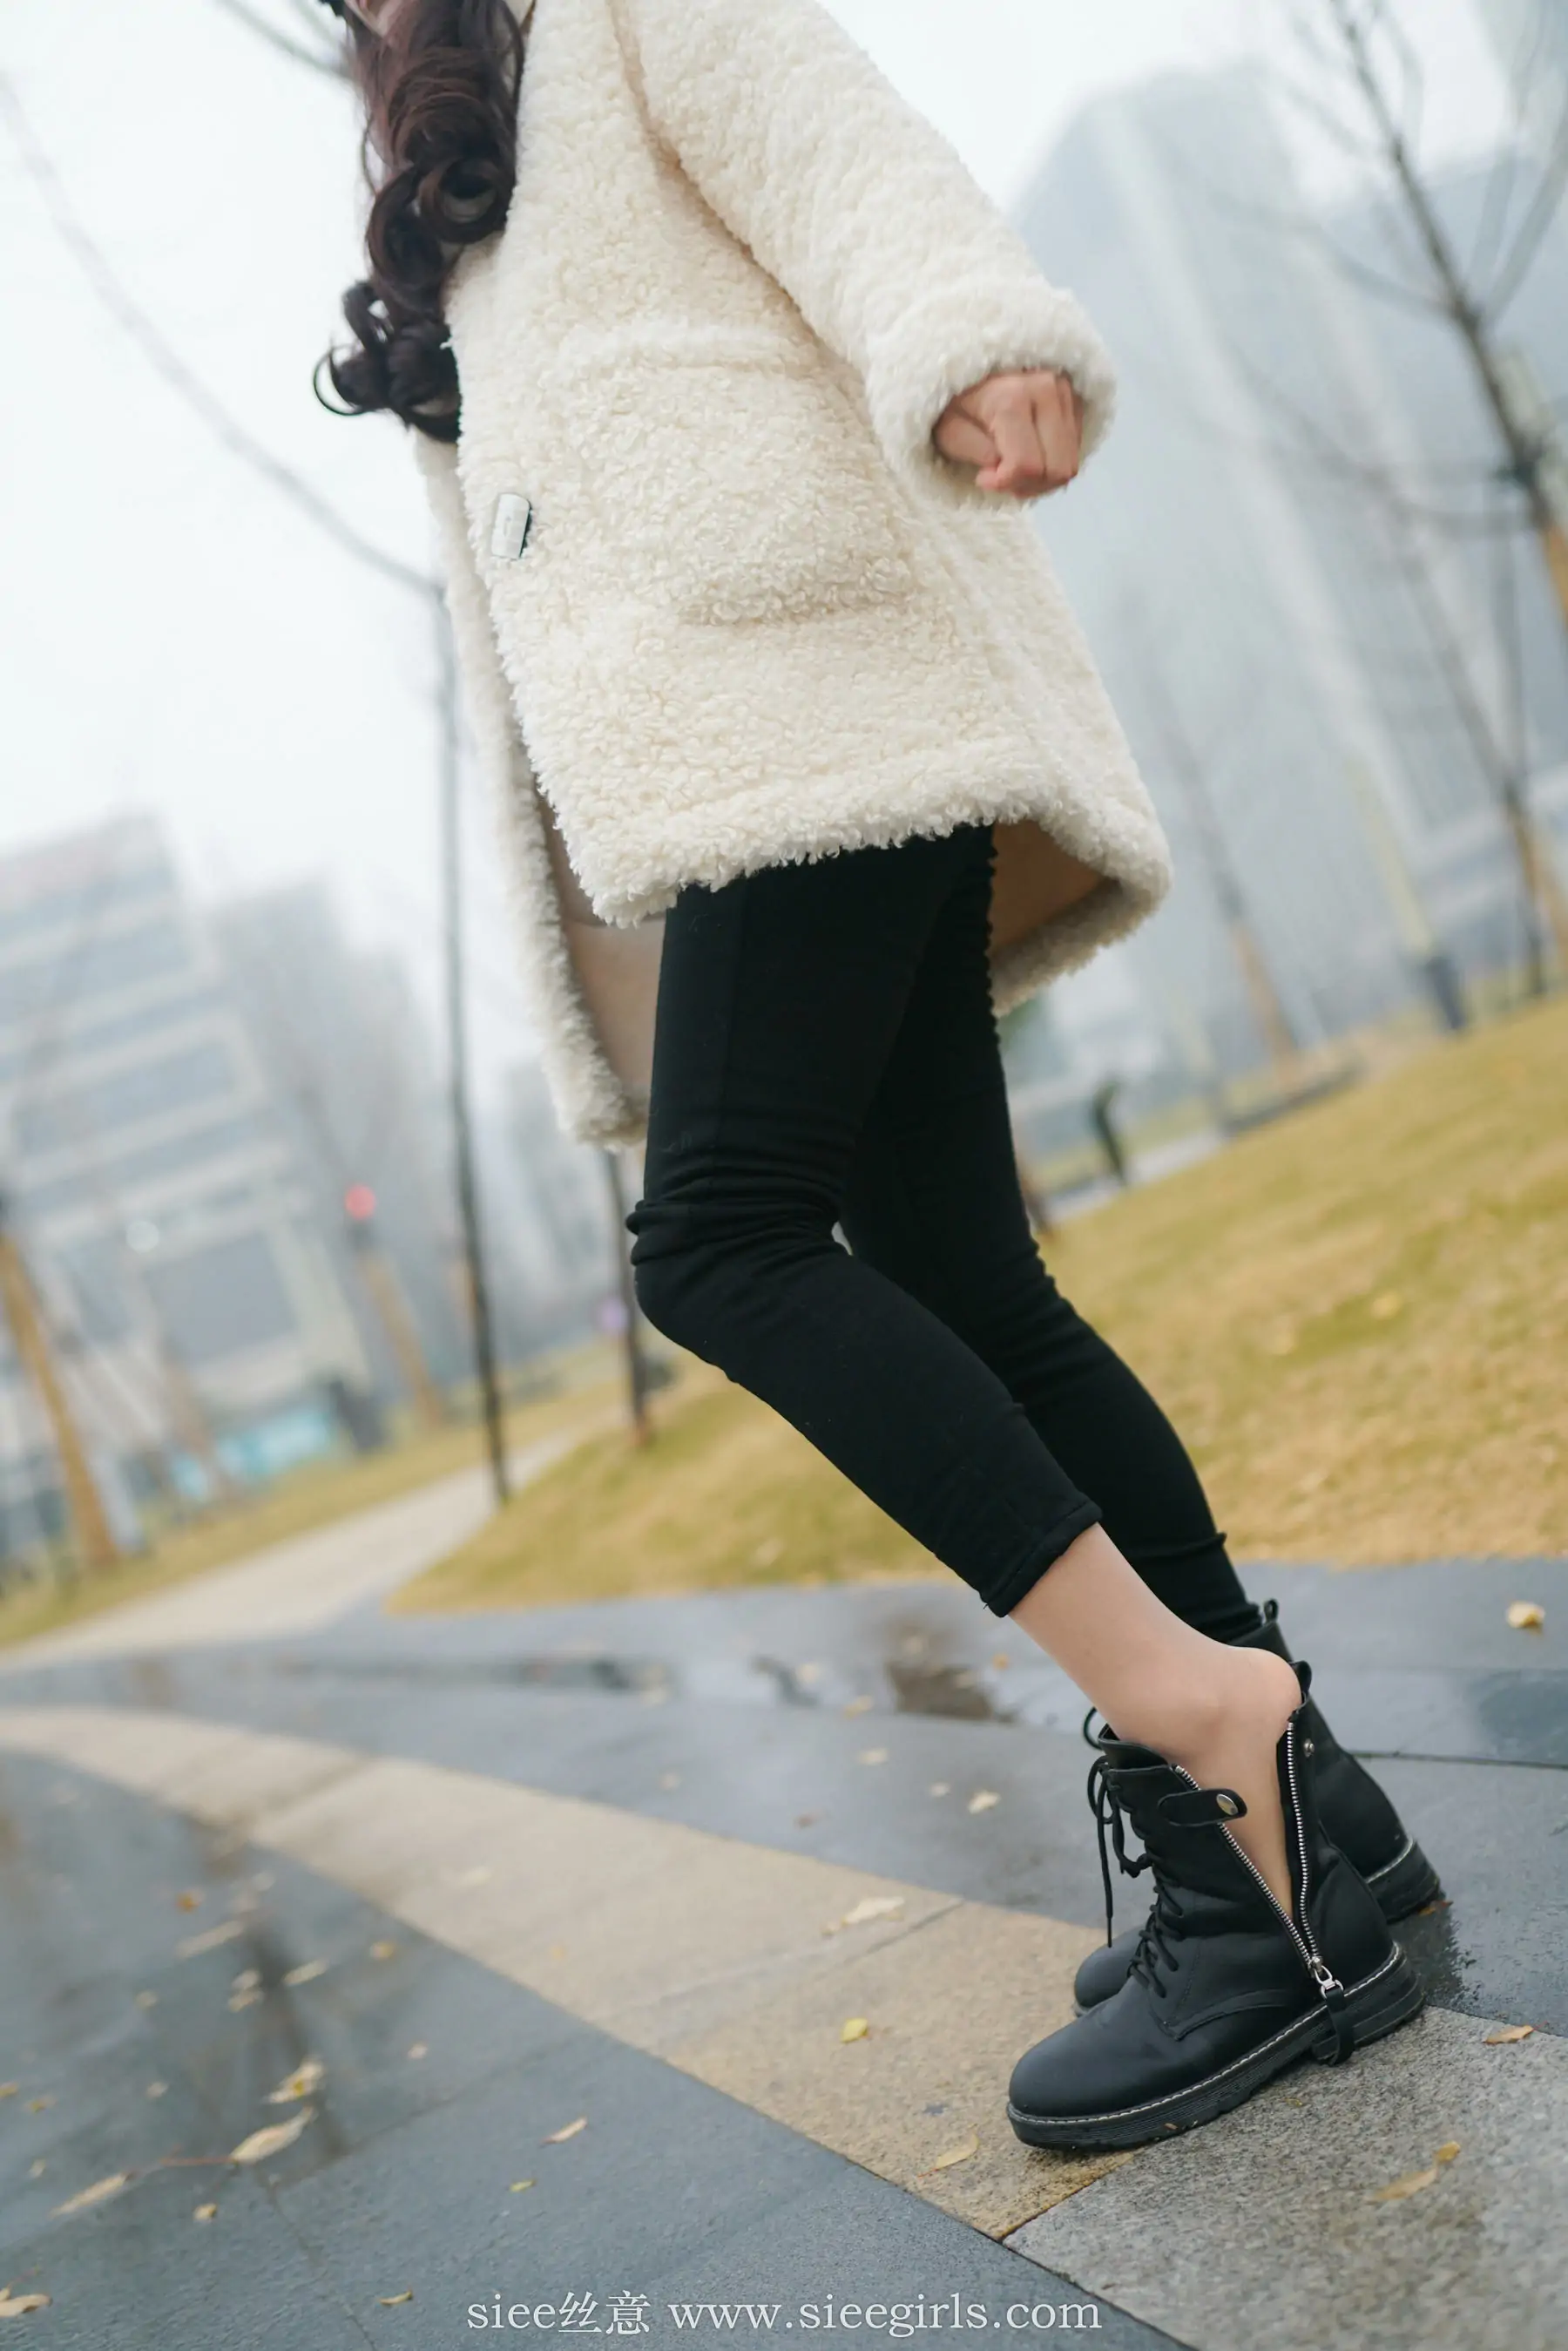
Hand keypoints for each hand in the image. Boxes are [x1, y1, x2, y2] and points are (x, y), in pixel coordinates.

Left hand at [934, 369, 1082, 497]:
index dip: (1005, 483)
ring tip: (1014, 470)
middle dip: (1027, 486)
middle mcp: (1047, 390)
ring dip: (1042, 480)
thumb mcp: (949, 430)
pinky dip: (1052, 465)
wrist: (973, 367)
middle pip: (1056, 470)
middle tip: (1001, 479)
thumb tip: (1004, 468)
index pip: (1025, 464)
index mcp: (1013, 398)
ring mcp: (1066, 393)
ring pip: (1070, 464)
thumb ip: (976, 453)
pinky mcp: (1075, 400)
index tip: (983, 478)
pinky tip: (1030, 457)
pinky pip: (1074, 452)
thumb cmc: (956, 401)